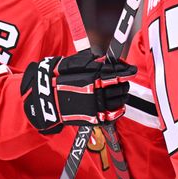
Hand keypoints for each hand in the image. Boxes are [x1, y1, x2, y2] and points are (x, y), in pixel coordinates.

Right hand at [21, 49, 136, 133]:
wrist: (46, 98)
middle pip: (121, 87)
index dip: (127, 71)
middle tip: (123, 81)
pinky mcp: (94, 118)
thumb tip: (108, 60)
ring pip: (120, 100)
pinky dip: (118, 109)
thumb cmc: (59, 78)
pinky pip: (114, 114)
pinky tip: (117, 104)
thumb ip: (93, 62)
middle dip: (124, 83)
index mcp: (93, 78)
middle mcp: (97, 92)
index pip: (118, 74)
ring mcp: (96, 106)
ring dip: (123, 95)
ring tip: (121, 92)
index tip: (131, 70)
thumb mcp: (74, 64)